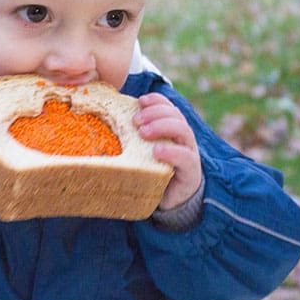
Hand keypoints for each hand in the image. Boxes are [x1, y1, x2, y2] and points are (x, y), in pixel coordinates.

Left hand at [134, 93, 201, 209]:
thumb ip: (133, 135)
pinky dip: (171, 151)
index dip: (156, 100)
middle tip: (135, 121)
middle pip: (175, 115)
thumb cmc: (152, 170)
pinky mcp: (191, 171)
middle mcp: (183, 138)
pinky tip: (156, 151)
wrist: (169, 199)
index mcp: (171, 128)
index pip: (168, 107)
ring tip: (142, 132)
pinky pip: (186, 157)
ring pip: (183, 130)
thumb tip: (107, 119)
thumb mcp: (141, 150)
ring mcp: (189, 152)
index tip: (140, 100)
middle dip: (155, 112)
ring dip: (162, 126)